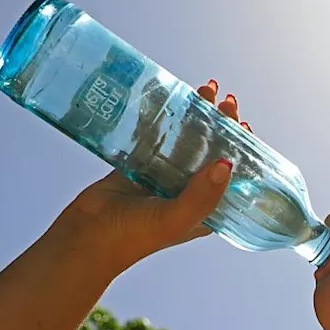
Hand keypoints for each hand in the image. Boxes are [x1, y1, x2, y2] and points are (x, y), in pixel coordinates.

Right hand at [48, 79, 249, 274]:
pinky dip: (164, 119)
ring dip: (196, 117)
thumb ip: (201, 195)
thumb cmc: (132, 237)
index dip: (242, 150)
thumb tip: (226, 165)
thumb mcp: (175, 219)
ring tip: (205, 91)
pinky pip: (156, 137)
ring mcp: (163, 177)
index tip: (244, 125)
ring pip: (186, 141)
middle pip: (211, 153)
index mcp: (204, 209)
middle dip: (221, 126)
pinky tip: (171, 99)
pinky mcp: (139, 166)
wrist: (85, 237)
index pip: (231, 176)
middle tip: (226, 101)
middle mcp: (188, 192)